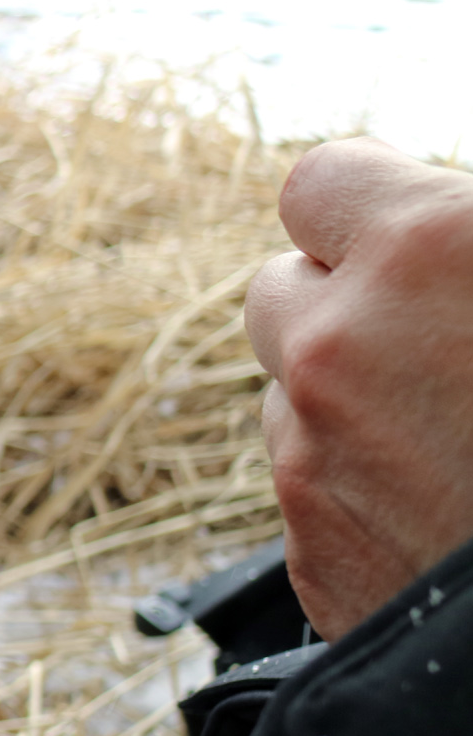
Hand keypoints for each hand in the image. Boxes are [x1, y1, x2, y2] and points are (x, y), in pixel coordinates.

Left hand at [244, 138, 472, 638]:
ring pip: (293, 395)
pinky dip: (362, 487)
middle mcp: (340, 347)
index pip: (321, 183)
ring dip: (349, 400)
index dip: (366, 206)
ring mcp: (313, 456)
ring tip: (460, 433)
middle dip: (343, 303)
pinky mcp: (313, 553)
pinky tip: (449, 509)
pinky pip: (312, 489)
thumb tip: (452, 236)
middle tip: (433, 333)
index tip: (408, 232)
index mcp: (424, 253)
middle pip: (281, 290)